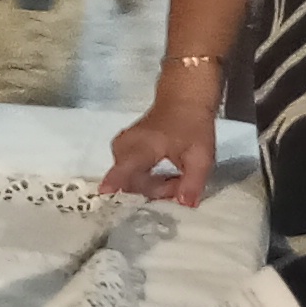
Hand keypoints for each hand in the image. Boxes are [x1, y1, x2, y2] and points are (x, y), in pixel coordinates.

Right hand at [101, 80, 221, 205]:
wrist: (183, 101)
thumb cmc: (192, 126)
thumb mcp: (201, 157)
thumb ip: (192, 183)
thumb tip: (184, 205)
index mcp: (142, 147)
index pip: (124, 169)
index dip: (115, 183)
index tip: (103, 194)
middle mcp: (124, 147)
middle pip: (131, 182)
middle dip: (156, 190)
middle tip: (180, 182)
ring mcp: (120, 148)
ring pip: (130, 179)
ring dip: (152, 185)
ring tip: (175, 176)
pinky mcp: (121, 149)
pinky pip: (129, 173)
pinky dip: (146, 178)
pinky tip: (164, 172)